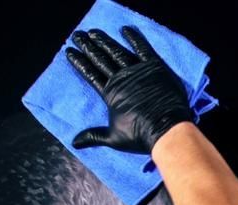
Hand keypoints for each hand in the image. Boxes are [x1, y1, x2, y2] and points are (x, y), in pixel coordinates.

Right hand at [66, 26, 192, 153]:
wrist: (167, 130)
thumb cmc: (141, 136)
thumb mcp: (113, 138)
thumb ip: (94, 136)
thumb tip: (74, 142)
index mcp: (110, 94)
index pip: (91, 74)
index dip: (80, 63)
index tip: (70, 52)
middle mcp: (121, 79)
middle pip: (100, 59)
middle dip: (88, 47)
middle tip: (77, 35)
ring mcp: (138, 72)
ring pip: (117, 52)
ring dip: (104, 41)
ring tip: (93, 32)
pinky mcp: (155, 68)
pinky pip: (143, 49)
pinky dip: (135, 39)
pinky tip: (125, 30)